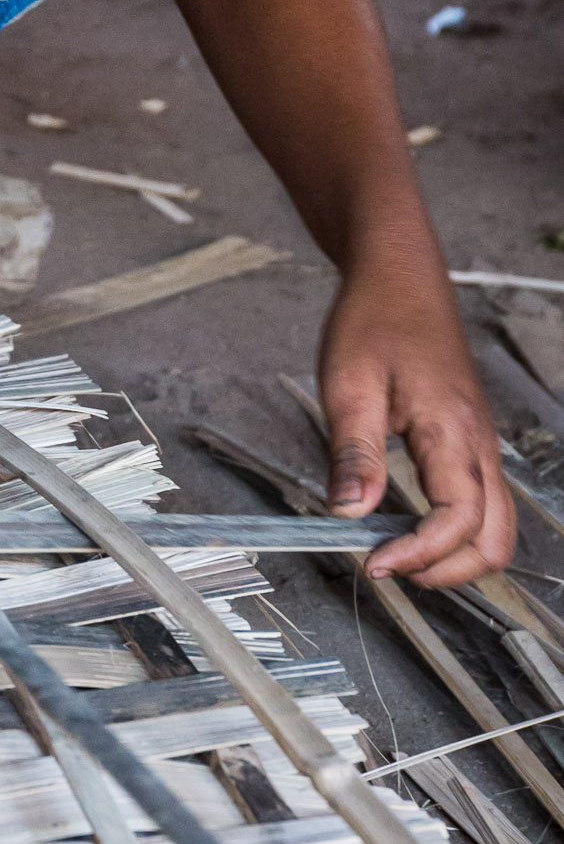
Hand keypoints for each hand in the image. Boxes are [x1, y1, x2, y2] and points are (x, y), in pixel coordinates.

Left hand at [319, 254, 513, 586]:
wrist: (399, 274)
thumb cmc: (375, 317)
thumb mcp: (348, 384)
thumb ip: (353, 453)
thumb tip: (350, 513)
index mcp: (453, 432)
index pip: (457, 521)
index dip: (418, 555)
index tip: (372, 564)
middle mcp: (480, 444)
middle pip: (493, 540)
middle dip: (446, 570)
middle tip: (386, 566)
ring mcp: (481, 441)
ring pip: (495, 525)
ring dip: (454, 553)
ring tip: (396, 551)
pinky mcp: (470, 437)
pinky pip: (482, 501)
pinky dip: (455, 527)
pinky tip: (407, 520)